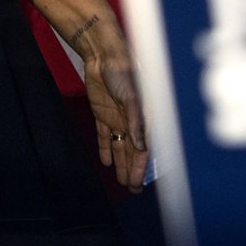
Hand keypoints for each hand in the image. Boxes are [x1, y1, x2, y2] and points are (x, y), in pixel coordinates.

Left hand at [80, 35, 148, 191]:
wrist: (103, 55)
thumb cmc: (124, 72)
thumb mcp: (132, 97)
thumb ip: (137, 122)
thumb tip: (142, 147)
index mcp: (143, 118)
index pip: (142, 149)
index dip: (140, 167)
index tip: (137, 184)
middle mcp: (131, 121)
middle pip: (132, 152)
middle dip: (132, 170)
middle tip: (132, 190)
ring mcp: (116, 118)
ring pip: (119, 146)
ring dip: (120, 163)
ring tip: (121, 181)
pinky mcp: (102, 113)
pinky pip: (104, 135)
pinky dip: (105, 148)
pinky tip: (106, 162)